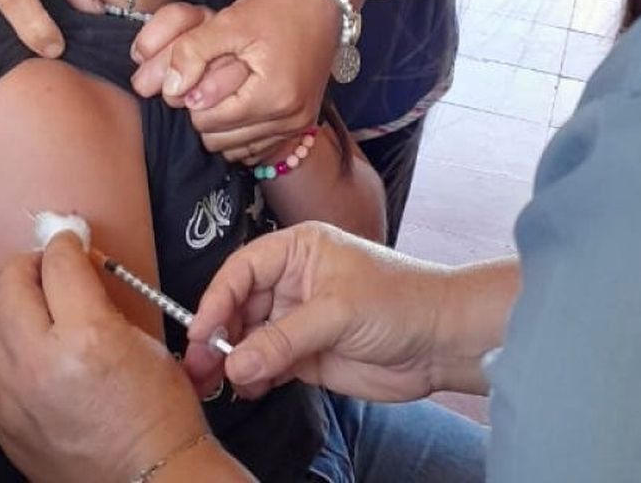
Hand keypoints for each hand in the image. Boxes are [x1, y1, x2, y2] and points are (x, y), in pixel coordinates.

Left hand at [0, 233, 212, 481]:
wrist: (146, 479)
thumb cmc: (158, 413)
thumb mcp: (144, 341)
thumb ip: (100, 301)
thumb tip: (74, 271)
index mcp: (87, 337)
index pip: (59, 265)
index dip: (66, 244)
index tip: (69, 241)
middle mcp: (41, 363)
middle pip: (11, 286)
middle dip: (29, 266)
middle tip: (46, 267)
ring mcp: (14, 396)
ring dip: (7, 305)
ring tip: (30, 306)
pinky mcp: (1, 421)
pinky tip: (19, 345)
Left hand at [131, 0, 339, 152]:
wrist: (323, 3)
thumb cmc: (277, 8)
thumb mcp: (229, 21)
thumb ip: (193, 52)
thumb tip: (172, 89)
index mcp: (272, 96)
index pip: (205, 120)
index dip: (192, 96)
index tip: (199, 70)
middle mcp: (289, 119)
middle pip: (218, 139)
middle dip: (206, 112)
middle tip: (210, 80)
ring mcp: (297, 125)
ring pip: (235, 148)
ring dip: (223, 124)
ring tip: (226, 90)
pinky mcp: (300, 125)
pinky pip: (256, 148)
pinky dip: (241, 132)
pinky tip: (240, 104)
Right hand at [185, 223, 450, 402]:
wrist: (441, 340)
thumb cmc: (401, 302)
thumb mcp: (338, 312)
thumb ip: (284, 338)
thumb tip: (235, 364)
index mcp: (297, 250)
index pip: (241, 270)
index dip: (216, 300)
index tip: (200, 332)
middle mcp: (291, 282)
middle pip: (238, 307)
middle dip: (217, 336)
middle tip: (199, 367)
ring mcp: (297, 320)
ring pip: (249, 339)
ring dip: (231, 361)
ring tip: (213, 385)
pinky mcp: (306, 354)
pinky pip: (268, 365)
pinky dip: (253, 378)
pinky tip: (246, 389)